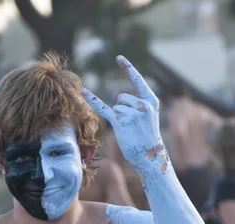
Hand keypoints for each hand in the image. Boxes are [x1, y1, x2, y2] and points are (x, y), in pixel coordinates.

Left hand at [82, 56, 162, 170]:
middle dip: (123, 109)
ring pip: (116, 107)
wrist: (150, 156)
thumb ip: (138, 104)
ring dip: (118, 118)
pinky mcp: (120, 123)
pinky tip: (83, 92)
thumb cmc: (148, 137)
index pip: (138, 80)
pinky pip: (104, 108)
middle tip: (132, 125)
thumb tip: (119, 99)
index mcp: (151, 100)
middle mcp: (142, 104)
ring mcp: (132, 113)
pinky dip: (93, 100)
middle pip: (122, 97)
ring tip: (129, 130)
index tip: (118, 57)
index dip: (127, 68)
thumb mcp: (149, 116)